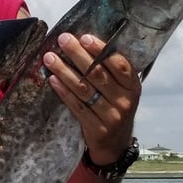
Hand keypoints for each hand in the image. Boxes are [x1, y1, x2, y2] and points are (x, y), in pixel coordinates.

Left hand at [44, 32, 140, 163]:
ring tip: (50, 58)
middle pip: (98, 74)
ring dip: (65, 71)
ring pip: (84, 89)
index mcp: (133, 87)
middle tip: (63, 40)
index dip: (102, 50)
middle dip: (78, 55)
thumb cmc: (115, 108)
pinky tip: (53, 80)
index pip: (119, 65)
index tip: (84, 37)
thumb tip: (85, 43)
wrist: (115, 145)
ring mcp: (111, 116)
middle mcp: (124, 101)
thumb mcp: (122, 90)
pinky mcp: (96, 128)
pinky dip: (63, 92)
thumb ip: (110, 71)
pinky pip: (77, 106)